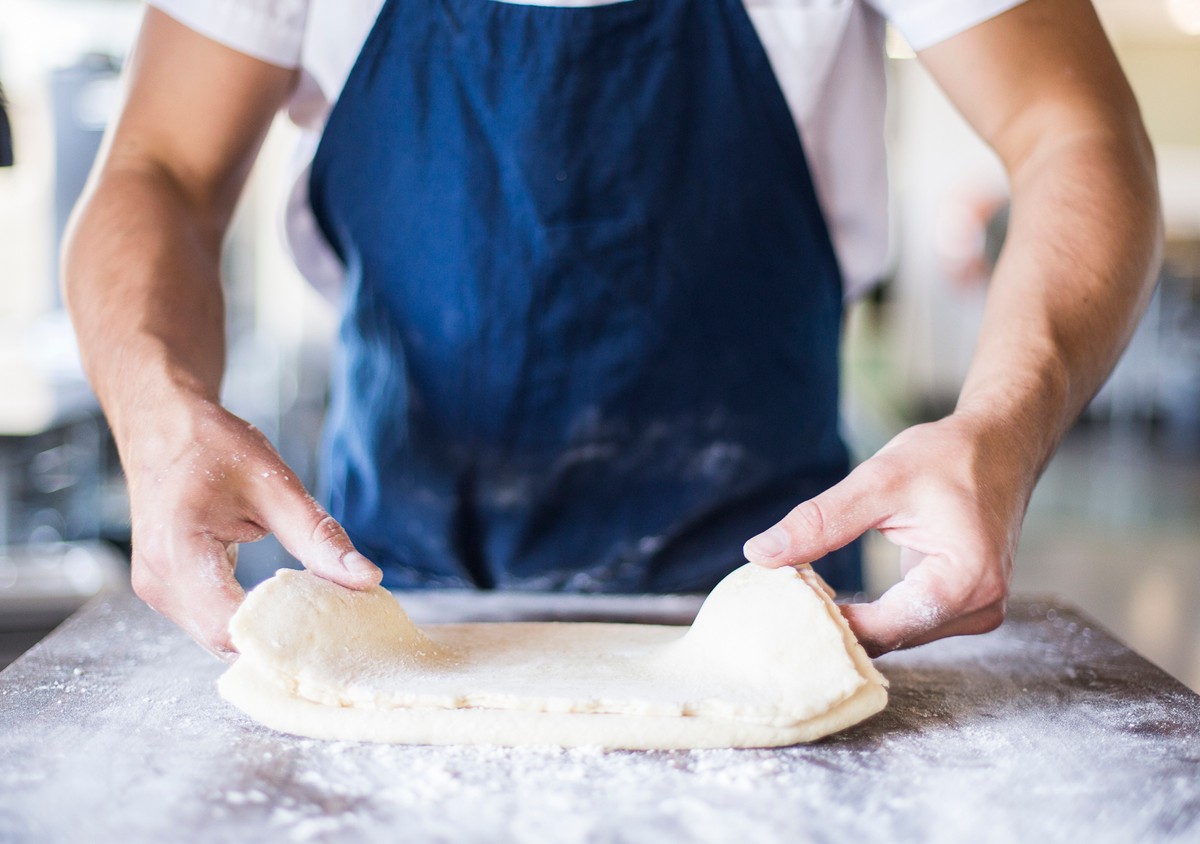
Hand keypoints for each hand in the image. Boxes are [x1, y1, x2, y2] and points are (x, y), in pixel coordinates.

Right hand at [122, 394, 381, 659]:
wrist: (162, 426)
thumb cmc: (213, 446)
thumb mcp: (275, 484)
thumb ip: (319, 536)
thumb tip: (367, 578)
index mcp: (179, 551)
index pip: (231, 625)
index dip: (282, 641)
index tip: (331, 638)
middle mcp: (159, 582)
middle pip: (225, 639)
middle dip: (281, 640)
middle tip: (334, 630)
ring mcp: (156, 591)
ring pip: (218, 635)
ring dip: (264, 631)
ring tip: (313, 615)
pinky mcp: (164, 590)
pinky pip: (210, 619)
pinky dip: (248, 617)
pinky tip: (282, 604)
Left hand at [743, 412, 1035, 655]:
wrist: (1000, 444)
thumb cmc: (948, 456)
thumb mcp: (878, 480)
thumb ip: (820, 521)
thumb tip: (759, 554)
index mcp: (965, 582)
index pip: (883, 629)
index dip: (828, 623)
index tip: (782, 607)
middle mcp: (979, 609)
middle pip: (890, 639)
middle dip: (836, 624)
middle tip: (782, 604)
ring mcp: (976, 613)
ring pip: (897, 636)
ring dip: (853, 621)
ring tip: (805, 596)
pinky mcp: (965, 607)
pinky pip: (909, 623)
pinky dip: (873, 613)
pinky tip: (836, 599)